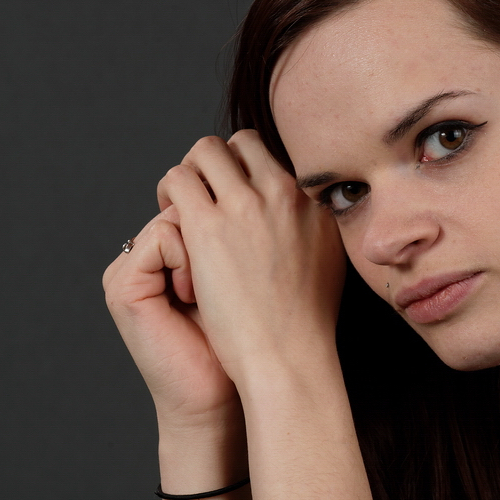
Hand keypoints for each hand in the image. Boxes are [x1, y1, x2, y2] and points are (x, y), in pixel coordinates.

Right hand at [103, 202, 240, 431]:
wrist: (235, 391)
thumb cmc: (251, 335)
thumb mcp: (249, 268)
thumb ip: (241, 226)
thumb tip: (261, 176)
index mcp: (173, 248)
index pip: (201, 195)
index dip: (230, 219)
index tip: (244, 267)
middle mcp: (146, 253)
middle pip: (187, 198)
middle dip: (216, 227)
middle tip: (229, 277)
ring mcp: (129, 268)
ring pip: (178, 214)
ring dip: (206, 247)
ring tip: (213, 292)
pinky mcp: (122, 286)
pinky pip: (164, 234)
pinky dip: (188, 262)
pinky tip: (194, 297)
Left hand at [156, 129, 345, 387]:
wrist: (289, 356)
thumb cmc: (307, 324)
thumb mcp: (330, 260)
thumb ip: (314, 227)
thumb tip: (303, 213)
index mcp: (313, 200)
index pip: (272, 157)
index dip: (247, 171)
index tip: (234, 195)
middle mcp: (283, 192)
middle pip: (240, 143)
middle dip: (217, 164)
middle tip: (203, 196)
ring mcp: (245, 205)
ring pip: (204, 152)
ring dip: (190, 174)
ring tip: (182, 206)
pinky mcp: (208, 226)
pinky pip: (177, 180)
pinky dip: (169, 196)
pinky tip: (173, 225)